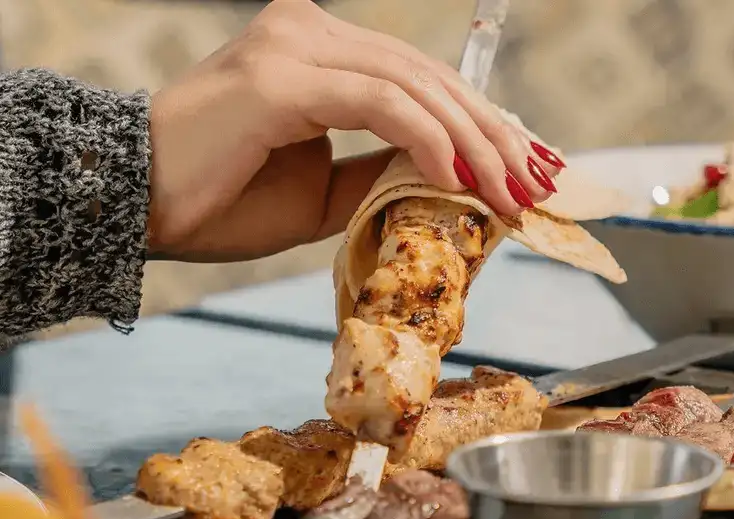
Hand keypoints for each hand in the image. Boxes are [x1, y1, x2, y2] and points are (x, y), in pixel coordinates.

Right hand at [147, 0, 564, 261]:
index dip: (478, 123)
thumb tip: (445, 175)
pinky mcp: (281, 74)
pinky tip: (461, 176)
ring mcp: (294, 46)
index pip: (419, 81)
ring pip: (412, 84)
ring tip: (511, 191)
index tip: (523, 167)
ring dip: (472, 141)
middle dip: (492, 134)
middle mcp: (309, 34)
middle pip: (428, 78)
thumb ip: (379, 173)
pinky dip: (426, 138)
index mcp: (319, 54)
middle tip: (536, 183)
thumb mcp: (322, 193)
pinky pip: (376, 101)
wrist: (137, 209)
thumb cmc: (221, 200)